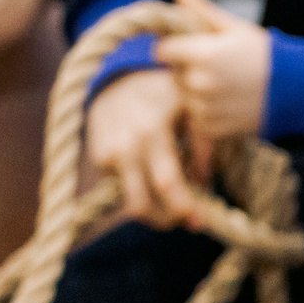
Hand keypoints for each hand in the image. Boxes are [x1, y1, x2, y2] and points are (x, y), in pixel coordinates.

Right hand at [85, 67, 203, 227]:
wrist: (118, 81)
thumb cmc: (164, 93)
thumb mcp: (191, 108)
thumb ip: (203, 142)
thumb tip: (205, 183)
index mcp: (152, 132)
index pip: (166, 182)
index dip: (183, 208)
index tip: (199, 222)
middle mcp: (125, 147)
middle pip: (141, 204)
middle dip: (166, 220)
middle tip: (188, 221)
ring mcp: (107, 155)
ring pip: (129, 201)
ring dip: (154, 212)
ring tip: (175, 206)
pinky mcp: (98, 159)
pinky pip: (122, 187)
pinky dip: (142, 191)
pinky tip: (156, 180)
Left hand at [153, 0, 270, 146]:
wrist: (299, 89)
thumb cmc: (266, 54)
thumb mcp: (235, 27)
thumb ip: (202, 8)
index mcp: (203, 54)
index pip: (162, 51)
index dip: (175, 48)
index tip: (192, 49)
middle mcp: (200, 82)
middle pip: (174, 75)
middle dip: (189, 70)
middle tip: (219, 68)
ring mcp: (205, 107)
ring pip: (184, 97)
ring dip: (197, 93)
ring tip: (227, 87)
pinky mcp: (212, 127)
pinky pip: (195, 119)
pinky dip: (207, 112)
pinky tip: (229, 103)